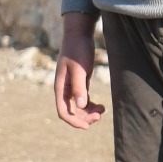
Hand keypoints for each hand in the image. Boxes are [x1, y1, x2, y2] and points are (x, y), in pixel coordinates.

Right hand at [54, 12, 104, 129]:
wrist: (79, 35)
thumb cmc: (77, 50)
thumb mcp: (79, 69)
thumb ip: (79, 88)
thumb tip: (80, 106)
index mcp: (60, 88)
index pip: (63, 111)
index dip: (74, 121)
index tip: (87, 126)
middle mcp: (64, 90)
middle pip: (72, 111)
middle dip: (84, 117)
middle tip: (99, 116)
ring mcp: (72, 87)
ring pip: (78, 107)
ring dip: (89, 112)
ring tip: (102, 110)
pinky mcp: (80, 83)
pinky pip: (83, 100)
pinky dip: (91, 105)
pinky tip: (101, 105)